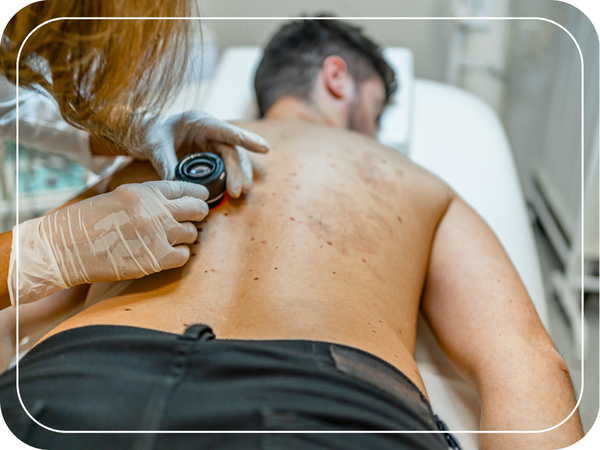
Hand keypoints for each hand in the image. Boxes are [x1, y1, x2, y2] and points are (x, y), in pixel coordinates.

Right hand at [8, 181, 208, 305]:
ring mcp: (157, 235)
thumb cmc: (86, 222)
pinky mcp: (155, 259)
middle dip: (199, 211)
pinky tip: (170, 252)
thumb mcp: (118, 196)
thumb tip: (174, 202)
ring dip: (187, 235)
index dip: (197, 193)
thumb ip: (147, 198)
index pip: (183, 187)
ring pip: (192, 232)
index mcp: (143, 191)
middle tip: (197, 216)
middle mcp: (154, 211)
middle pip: (196, 208)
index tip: (202, 196)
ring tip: (175, 236)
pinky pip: (184, 255)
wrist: (64, 248)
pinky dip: (180, 254)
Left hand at [134, 111, 269, 196]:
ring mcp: (212, 143)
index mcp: (199, 121)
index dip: (246, 139)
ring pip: (232, 159)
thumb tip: (176, 187)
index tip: (264, 148)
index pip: (226, 130)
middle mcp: (210, 131)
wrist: (146, 134)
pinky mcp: (211, 155)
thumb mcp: (155, 147)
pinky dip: (230, 178)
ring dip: (238, 176)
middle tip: (239, 190)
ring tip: (239, 193)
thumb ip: (166, 165)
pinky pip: (225, 166)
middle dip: (239, 170)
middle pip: (232, 150)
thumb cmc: (151, 134)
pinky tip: (233, 191)